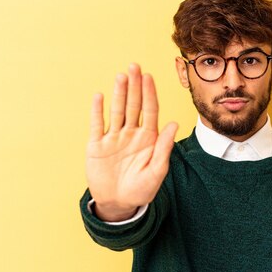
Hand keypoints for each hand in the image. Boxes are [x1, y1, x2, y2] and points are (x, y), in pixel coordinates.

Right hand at [86, 64, 177, 221]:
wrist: (119, 204)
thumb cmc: (141, 190)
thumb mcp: (156, 171)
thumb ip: (164, 147)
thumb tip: (174, 124)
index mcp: (148, 138)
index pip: (149, 110)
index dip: (149, 94)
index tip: (149, 77)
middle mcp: (131, 134)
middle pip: (133, 105)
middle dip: (134, 86)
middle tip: (135, 66)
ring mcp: (113, 138)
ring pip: (116, 111)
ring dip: (118, 94)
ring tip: (121, 76)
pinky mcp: (97, 146)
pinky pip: (97, 125)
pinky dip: (97, 111)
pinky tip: (100, 97)